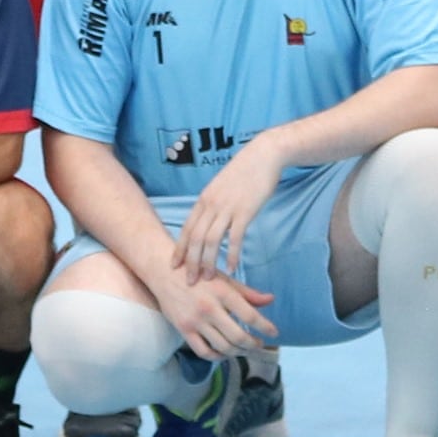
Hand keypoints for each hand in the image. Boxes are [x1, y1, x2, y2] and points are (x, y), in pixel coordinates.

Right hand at [154, 261, 277, 361]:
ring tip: (245, 349)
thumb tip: (271, 300)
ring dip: (238, 352)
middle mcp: (209, 308)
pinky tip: (225, 353)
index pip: (250, 315)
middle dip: (253, 345)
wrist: (164, 272)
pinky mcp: (183, 330)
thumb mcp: (224, 279)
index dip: (265, 327)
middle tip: (260, 345)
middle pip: (238, 337)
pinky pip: (203, 351)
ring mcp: (195, 321)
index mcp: (223, 292)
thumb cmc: (199, 274)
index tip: (274, 333)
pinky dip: (217, 356)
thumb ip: (247, 292)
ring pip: (222, 347)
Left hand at [174, 138, 289, 282]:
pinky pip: (235, 237)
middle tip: (189, 281)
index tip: (174, 266)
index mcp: (203, 199)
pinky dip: (232, 254)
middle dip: (191, 262)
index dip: (179, 249)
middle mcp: (211, 205)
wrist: (263, 155)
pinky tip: (232, 267)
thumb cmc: (244, 172)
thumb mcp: (221, 187)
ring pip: (212, 241)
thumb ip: (212, 204)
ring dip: (208, 262)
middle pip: (196, 239)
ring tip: (209, 278)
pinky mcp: (245, 211)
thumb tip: (208, 222)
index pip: (187, 229)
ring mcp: (227, 208)